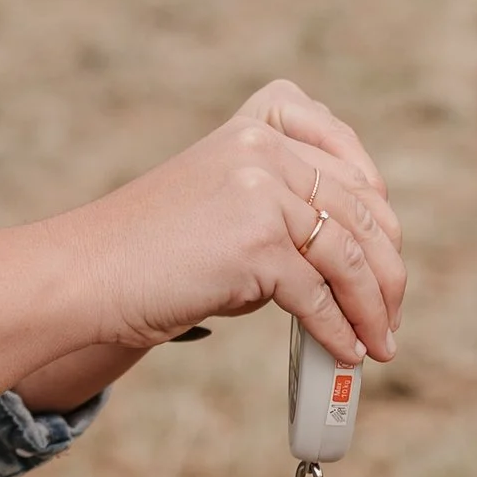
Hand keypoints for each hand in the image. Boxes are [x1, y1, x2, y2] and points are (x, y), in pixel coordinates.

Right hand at [0, 79, 403, 454]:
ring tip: (381, 343)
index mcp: (256, 124)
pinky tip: (345, 352)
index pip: (345, 157)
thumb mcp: (220, 199)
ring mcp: (261, 192)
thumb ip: (279, 204)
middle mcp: (264, 147)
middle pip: (359, 210)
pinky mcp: (256, 244)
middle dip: (386, 269)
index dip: (377, 208)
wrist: (84, 274)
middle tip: (392, 314)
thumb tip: (357, 258)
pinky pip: (318, 296)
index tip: (387, 250)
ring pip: (349, 256)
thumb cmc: (145, 249)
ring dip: (373, 307)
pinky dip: (339, 330)